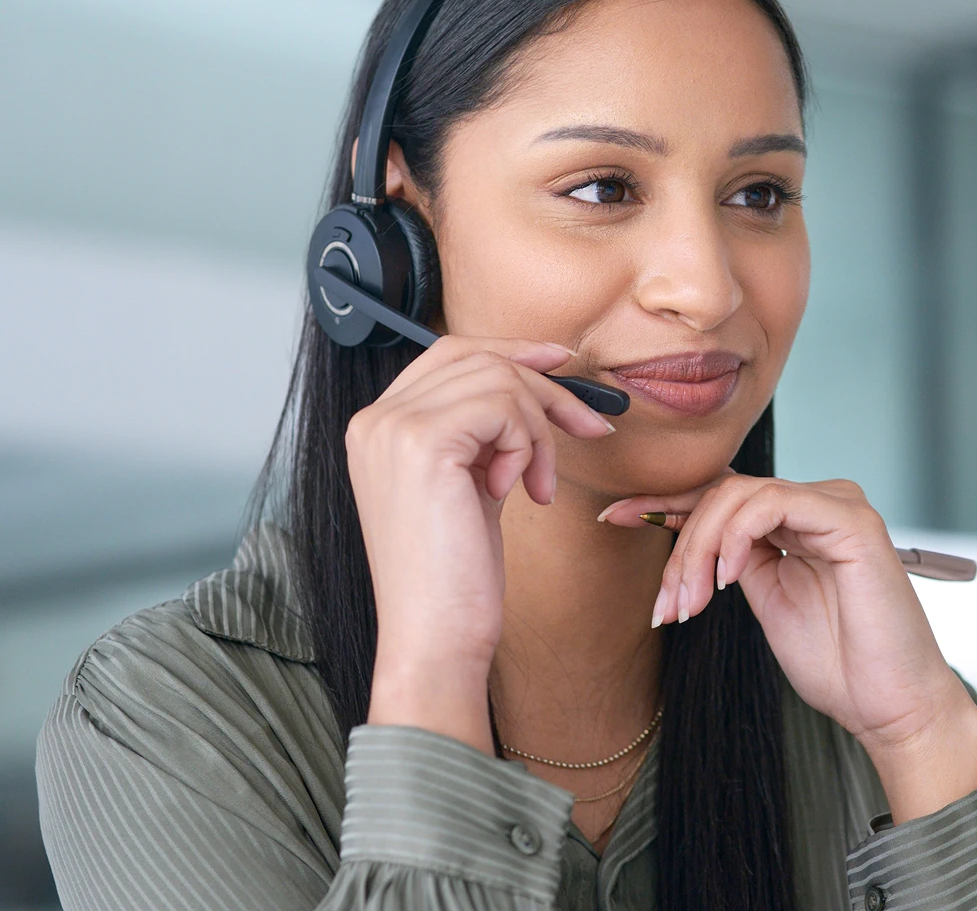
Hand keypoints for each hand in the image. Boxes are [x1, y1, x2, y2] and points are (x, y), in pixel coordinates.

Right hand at [347, 335, 615, 752]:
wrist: (434, 638)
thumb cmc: (454, 575)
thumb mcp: (468, 483)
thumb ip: (484, 432)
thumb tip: (535, 380)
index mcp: (378, 427)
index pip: (448, 354)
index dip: (509, 350)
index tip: (559, 363)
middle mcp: (375, 419)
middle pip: (478, 359)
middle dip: (543, 388)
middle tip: (588, 427)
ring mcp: (393, 427)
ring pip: (497, 380)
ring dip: (540, 429)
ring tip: (540, 484)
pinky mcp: (423, 442)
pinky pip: (504, 408)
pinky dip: (530, 445)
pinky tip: (523, 493)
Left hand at [599, 476, 976, 821]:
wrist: (890, 709)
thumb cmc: (835, 662)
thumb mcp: (763, 598)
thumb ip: (731, 559)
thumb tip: (683, 535)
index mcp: (793, 521)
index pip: (719, 494)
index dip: (662, 503)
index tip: (612, 517)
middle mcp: (814, 503)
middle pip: (721, 494)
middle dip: (679, 547)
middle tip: (664, 605)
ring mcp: (835, 505)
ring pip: (739, 495)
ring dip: (700, 548)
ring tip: (691, 603)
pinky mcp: (851, 519)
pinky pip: (773, 503)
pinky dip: (737, 535)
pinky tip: (726, 579)